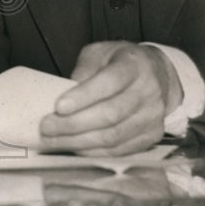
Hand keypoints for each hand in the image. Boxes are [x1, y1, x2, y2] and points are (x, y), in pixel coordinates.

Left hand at [38, 42, 182, 156]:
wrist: (157, 75)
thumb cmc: (120, 62)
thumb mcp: (100, 53)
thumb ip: (84, 69)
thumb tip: (65, 92)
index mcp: (134, 64)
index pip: (110, 81)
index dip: (84, 96)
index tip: (58, 106)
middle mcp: (148, 91)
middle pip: (111, 114)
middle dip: (74, 124)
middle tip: (47, 127)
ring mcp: (152, 116)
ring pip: (114, 136)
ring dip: (80, 142)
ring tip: (53, 141)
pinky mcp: (152, 136)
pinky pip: (120, 150)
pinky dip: (94, 152)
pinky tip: (74, 147)